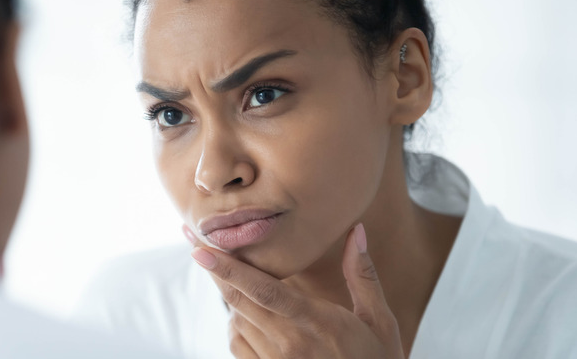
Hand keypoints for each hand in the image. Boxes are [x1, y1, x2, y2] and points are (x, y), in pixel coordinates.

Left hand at [185, 223, 404, 358]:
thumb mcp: (379, 320)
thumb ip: (362, 275)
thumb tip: (356, 231)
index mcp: (318, 322)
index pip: (265, 290)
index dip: (229, 269)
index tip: (202, 248)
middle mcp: (291, 344)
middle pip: (240, 301)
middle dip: (216, 271)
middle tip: (197, 244)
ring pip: (236, 321)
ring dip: (232, 298)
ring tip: (237, 279)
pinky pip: (238, 346)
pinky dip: (236, 325)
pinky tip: (248, 315)